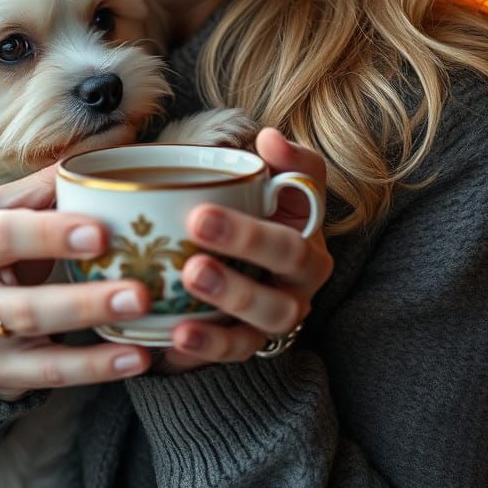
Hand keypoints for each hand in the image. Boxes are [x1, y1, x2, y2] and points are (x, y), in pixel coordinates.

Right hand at [0, 165, 152, 400]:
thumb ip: (46, 187)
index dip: (51, 235)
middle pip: (25, 306)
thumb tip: (102, 158)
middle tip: (140, 292)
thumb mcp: (4, 209)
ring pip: (39, 343)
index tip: (102, 233)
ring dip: (96, 337)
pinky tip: (135, 357)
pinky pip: (50, 376)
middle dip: (85, 302)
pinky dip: (96, 368)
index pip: (5, 236)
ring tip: (143, 321)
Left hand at [151, 127, 333, 374]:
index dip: (293, 168)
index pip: (311, 192)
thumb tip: (269, 138)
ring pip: (271, 311)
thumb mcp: (264, 185)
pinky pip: (236, 349)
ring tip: (189, 275)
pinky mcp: (251, 344)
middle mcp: (305, 272)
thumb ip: (277, 160)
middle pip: (292, 256)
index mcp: (308, 220)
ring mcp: (281, 312)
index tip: (258, 149)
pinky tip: (176, 333)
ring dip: (231, 293)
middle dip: (247, 238)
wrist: (237, 278)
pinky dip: (208, 345)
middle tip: (198, 221)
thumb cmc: (250, 220)